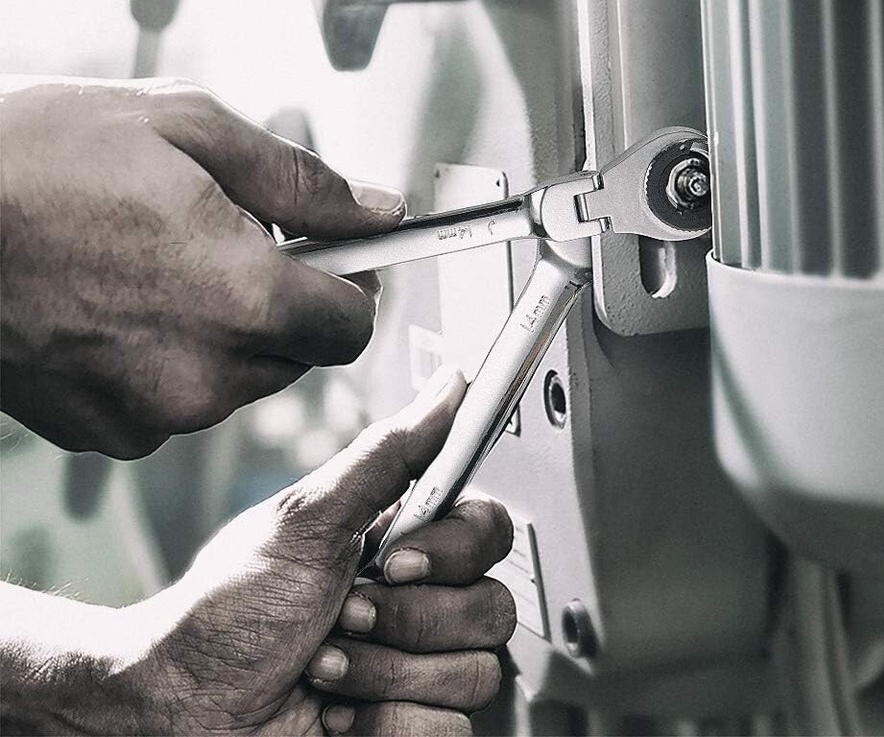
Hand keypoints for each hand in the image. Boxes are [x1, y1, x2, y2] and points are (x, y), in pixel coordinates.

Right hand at [0, 75, 405, 456]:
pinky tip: (123, 304)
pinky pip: (178, 400)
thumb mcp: (189, 129)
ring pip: (241, 379)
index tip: (337, 256)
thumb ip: (303, 181)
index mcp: (242, 297)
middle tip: (230, 241)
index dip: (353, 283)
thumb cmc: (36, 158)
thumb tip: (377, 211)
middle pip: (301, 353)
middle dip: (287, 301)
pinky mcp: (105, 432)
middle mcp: (205, 374)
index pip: (354, 324)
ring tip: (162, 265)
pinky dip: (174, 359)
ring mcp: (151, 413)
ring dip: (229, 330)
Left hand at [0, 369, 516, 735]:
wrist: (183, 710)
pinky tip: (338, 711)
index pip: (488, 530)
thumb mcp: (306, 520)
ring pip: (474, 672)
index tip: (392, 559)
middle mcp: (422, 598)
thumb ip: (387, 453)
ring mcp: (420, 663)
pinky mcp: (413, 721)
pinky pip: (450, 729)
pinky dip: (384, 723)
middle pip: (491, 607)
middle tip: (343, 616)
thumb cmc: (229, 609)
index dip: (453, 551)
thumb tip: (447, 389)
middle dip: (404, 621)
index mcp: (406, 540)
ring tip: (325, 666)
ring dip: (384, 674)